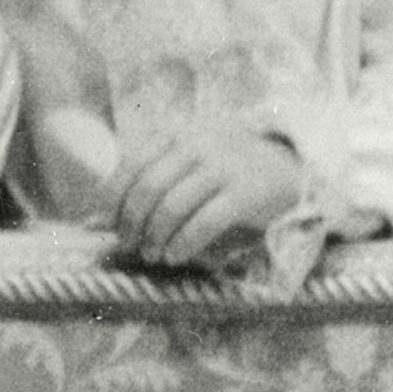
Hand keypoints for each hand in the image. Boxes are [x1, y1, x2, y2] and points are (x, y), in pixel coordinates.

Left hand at [108, 122, 306, 268]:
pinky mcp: (245, 193)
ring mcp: (222, 167)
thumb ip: (153, 180)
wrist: (292, 167)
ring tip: (153, 255)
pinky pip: (204, 222)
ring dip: (155, 238)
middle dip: (132, 224)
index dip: (114, 199)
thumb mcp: (191, 163)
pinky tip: (176, 256)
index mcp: (178, 135)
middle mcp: (197, 145)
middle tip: (131, 247)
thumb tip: (100, 219)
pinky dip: (183, 244)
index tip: (110, 225)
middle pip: (147, 189)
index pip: (131, 165)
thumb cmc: (231, 170)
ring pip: (172, 207)